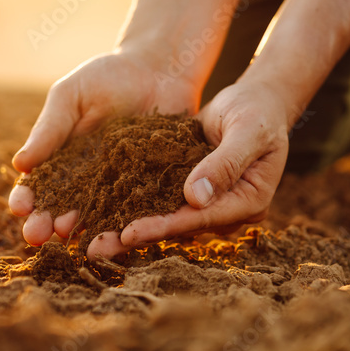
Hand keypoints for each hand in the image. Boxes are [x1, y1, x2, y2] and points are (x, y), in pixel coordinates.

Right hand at [8, 50, 200, 253]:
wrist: (162, 69)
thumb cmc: (109, 77)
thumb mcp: (72, 96)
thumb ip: (50, 129)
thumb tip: (20, 164)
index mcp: (62, 160)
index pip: (39, 185)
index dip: (25, 197)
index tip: (18, 207)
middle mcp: (88, 181)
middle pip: (63, 208)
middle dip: (46, 223)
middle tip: (35, 235)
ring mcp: (120, 188)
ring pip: (98, 217)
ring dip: (81, 230)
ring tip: (67, 236)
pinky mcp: (152, 189)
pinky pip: (139, 210)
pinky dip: (127, 224)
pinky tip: (115, 234)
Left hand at [101, 79, 290, 258]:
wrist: (259, 100)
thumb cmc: (259, 112)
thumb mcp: (248, 131)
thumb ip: (225, 163)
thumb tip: (195, 197)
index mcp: (248, 203)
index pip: (200, 219)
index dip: (164, 226)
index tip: (128, 233)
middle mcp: (226, 211)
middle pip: (178, 227)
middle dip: (137, 237)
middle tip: (95, 250)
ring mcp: (208, 202)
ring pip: (165, 218)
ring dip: (128, 226)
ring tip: (90, 239)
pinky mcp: (189, 188)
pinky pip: (159, 199)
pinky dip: (131, 204)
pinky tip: (99, 210)